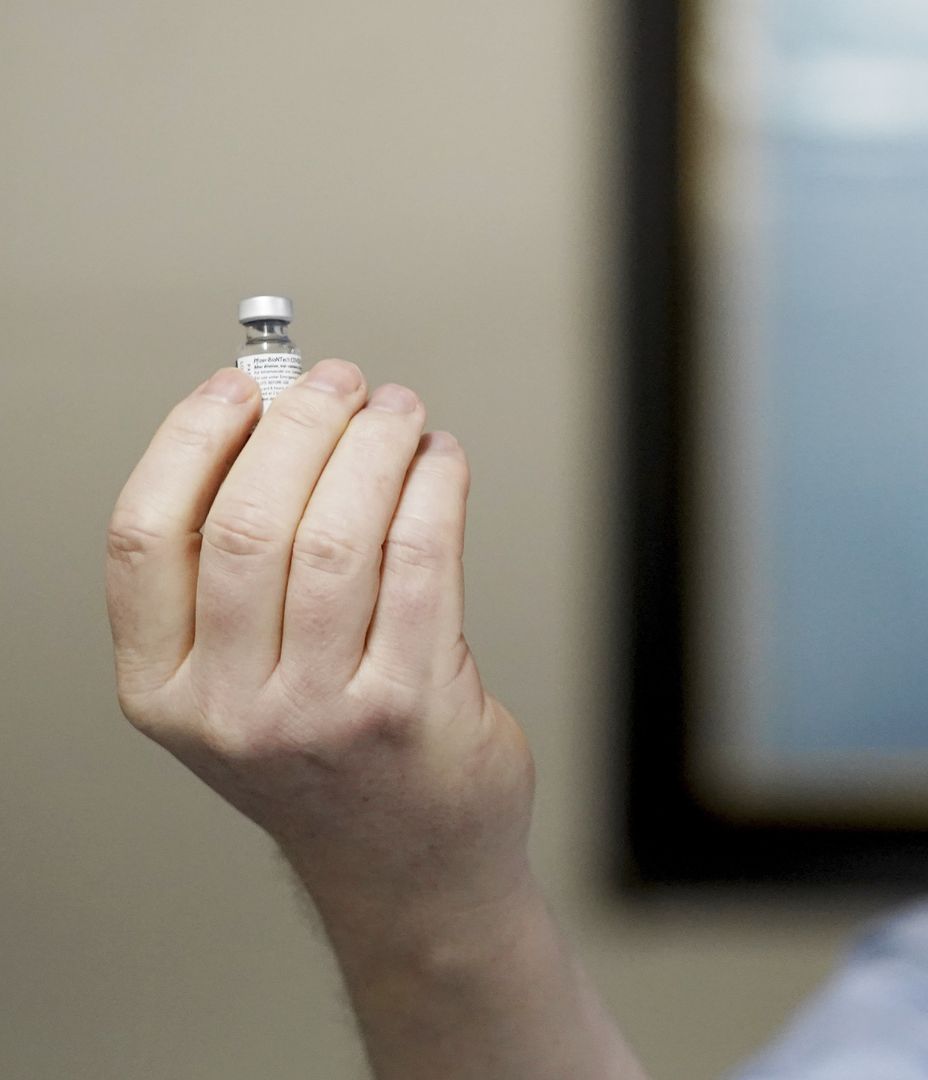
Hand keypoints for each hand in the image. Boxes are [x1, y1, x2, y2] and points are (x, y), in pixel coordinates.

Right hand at [106, 360, 532, 909]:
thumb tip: (272, 421)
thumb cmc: (331, 758)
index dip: (191, 440)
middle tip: (343, 384)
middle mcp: (230, 709)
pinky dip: (434, 490)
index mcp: (162, 690)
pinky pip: (420, 561)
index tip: (239, 386)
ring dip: (377, 447)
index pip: (145, 536)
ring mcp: (319, 714)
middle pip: (249, 522)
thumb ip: (235, 577)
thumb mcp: (239, 685)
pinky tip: (440, 464)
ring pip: (338, 534)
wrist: (409, 867)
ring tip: (401, 414)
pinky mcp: (408, 707)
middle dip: (303, 426)